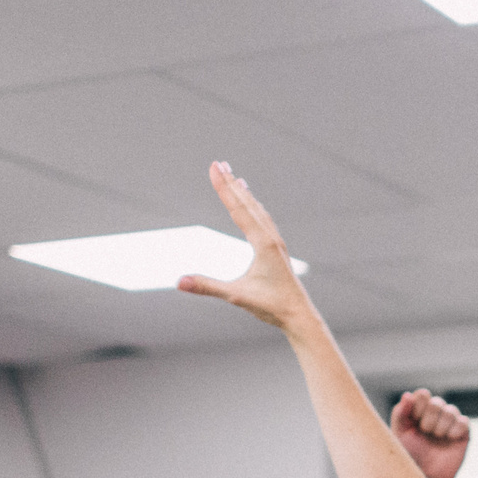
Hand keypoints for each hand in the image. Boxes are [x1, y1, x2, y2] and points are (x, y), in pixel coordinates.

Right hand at [178, 163, 316, 331]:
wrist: (300, 315)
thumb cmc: (271, 306)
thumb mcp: (236, 296)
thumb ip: (207, 286)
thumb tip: (178, 281)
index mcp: (262, 243)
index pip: (238, 209)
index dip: (224, 187)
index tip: (214, 168)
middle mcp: (271, 238)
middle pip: (248, 203)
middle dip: (231, 183)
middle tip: (218, 162)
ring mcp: (276, 242)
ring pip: (258, 210)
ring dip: (244, 193)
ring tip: (236, 178)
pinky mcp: (277, 250)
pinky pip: (264, 220)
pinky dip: (255, 207)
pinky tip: (253, 207)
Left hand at [390, 390, 471, 477]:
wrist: (427, 476)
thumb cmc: (410, 456)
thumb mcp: (399, 435)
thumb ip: (400, 414)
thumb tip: (407, 395)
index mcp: (418, 411)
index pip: (423, 394)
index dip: (419, 405)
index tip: (414, 421)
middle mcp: (435, 413)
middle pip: (437, 402)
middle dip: (429, 419)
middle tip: (425, 433)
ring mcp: (450, 422)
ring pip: (450, 410)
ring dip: (440, 426)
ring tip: (436, 438)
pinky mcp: (463, 432)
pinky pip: (463, 421)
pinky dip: (454, 430)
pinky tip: (449, 439)